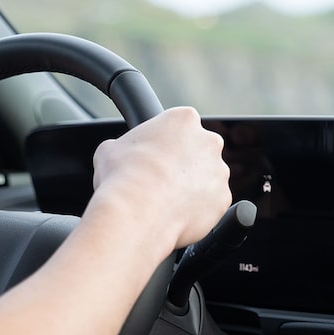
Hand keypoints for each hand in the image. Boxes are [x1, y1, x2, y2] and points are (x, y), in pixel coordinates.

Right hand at [89, 107, 230, 250]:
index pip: (179, 126)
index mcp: (183, 120)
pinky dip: (197, 210)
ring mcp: (219, 172)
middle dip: (183, 164)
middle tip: (161, 179)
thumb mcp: (110, 150)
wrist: (137, 212)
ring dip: (192, 188)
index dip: (165, 143)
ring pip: (207, 179)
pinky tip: (176, 214)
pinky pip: (211, 204)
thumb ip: (123, 146)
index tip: (155, 156)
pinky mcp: (223, 199)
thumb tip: (117, 154)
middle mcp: (208, 142)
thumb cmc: (123, 177)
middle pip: (199, 151)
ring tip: (166, 201)